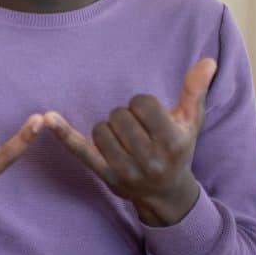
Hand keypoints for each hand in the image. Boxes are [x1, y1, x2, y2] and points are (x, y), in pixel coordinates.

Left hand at [44, 58, 216, 226]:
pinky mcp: (104, 175)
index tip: (148, 116)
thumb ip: (195, 90)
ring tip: (124, 140)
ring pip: (101, 128)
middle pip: (119, 115)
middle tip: (137, 131)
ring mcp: (126, 169)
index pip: (142, 103)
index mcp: (172, 141)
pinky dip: (63, 133)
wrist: (167, 193)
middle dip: (125, 117)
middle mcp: (150, 158)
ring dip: (109, 128)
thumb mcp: (190, 121)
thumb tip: (208, 61)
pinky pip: (79, 149)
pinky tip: (48, 118)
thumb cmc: (178, 149)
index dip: (141, 104)